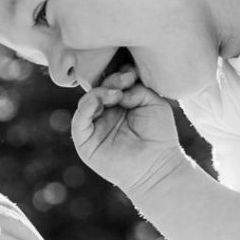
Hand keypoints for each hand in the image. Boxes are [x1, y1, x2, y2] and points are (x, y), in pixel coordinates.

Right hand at [70, 59, 191, 197]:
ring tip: (117, 92)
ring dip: (100, 91)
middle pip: (98, 89)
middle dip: (111, 80)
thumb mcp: (153, 102)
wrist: (159, 166)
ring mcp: (95, 129)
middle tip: (126, 79)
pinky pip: (79, 122)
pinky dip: (87, 107)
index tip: (132, 72)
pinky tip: (100, 100)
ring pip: (87, 102)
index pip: (111, 83)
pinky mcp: (86, 143)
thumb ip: (136, 89)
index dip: (118, 75)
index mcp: (120, 106)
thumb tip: (118, 89)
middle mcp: (105, 115)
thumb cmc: (160, 136)